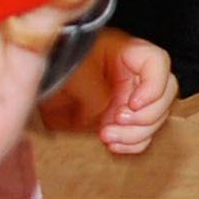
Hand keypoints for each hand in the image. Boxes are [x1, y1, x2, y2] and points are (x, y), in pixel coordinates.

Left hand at [44, 31, 175, 157]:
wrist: (33, 86)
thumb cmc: (53, 67)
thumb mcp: (73, 70)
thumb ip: (95, 91)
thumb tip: (109, 114)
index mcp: (126, 53)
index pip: (158, 63)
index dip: (154, 86)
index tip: (133, 103)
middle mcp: (133, 76)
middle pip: (165, 95)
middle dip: (147, 115)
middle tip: (119, 120)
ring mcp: (129, 99)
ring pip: (156, 120)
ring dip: (136, 134)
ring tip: (108, 136)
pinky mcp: (121, 121)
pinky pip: (140, 137)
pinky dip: (131, 145)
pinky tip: (113, 145)